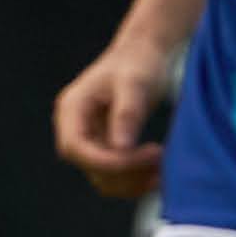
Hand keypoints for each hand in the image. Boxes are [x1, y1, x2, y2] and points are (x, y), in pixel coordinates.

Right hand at [51, 37, 172, 197]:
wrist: (144, 54)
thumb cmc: (139, 62)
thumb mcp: (135, 83)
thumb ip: (127, 113)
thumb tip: (121, 148)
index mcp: (72, 109)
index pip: (75, 147)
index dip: (105, 161)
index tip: (144, 157)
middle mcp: (74, 127)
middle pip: (88, 166)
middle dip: (124, 171)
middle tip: (160, 160)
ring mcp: (88, 140)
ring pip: (101, 177)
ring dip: (131, 181)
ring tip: (163, 170)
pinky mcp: (104, 147)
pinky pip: (114, 175)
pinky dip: (134, 180)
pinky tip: (157, 172)